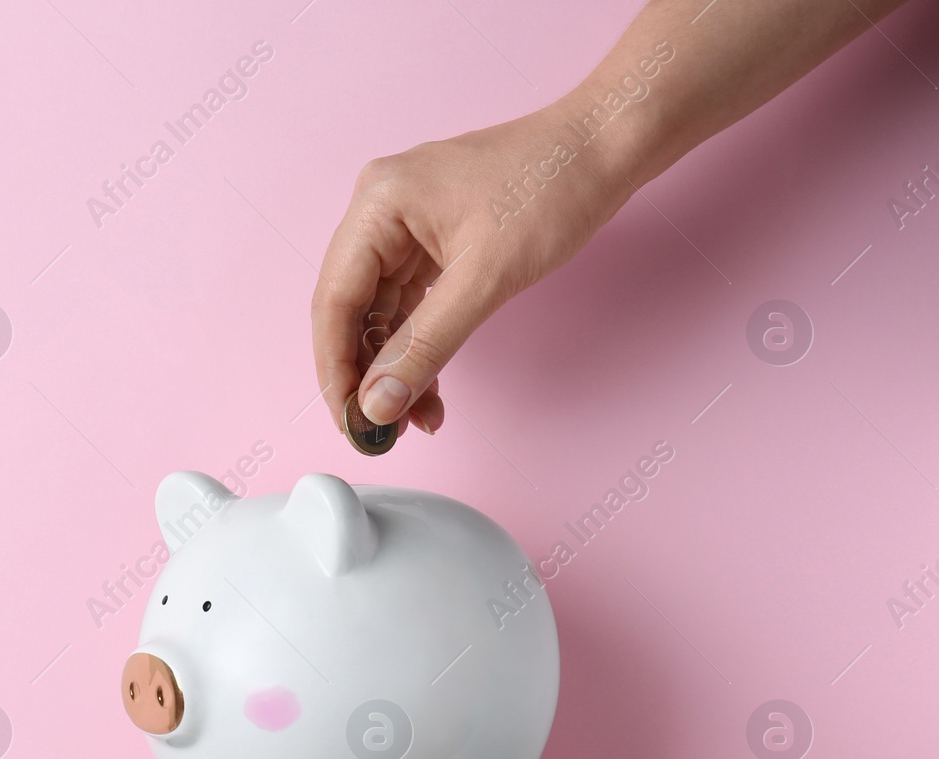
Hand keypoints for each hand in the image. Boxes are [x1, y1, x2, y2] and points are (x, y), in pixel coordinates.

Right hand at [312, 101, 632, 435]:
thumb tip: (378, 403)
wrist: (605, 149)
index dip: (335, 368)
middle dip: (365, 374)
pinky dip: (417, 344)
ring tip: (413, 417)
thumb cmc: (552, 188)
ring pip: (379, 313)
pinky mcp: (430, 239)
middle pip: (350, 309)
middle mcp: (379, 210)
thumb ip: (425, 346)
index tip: (349, 419)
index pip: (334, 301)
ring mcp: (404, 224)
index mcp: (377, 204)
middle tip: (380, 429)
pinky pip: (408, 303)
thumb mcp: (485, 280)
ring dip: (393, 366)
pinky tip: (429, 383)